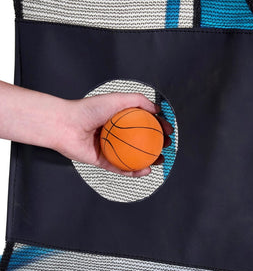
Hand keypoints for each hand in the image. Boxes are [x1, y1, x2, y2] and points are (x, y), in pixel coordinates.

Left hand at [55, 93, 173, 176]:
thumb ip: (139, 101)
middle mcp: (116, 134)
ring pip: (133, 158)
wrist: (65, 125)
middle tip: (166, 146)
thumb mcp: (117, 99)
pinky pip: (120, 168)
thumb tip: (157, 109)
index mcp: (120, 120)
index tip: (169, 130)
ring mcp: (110, 148)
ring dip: (149, 161)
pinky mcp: (102, 162)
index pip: (145, 124)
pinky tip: (145, 170)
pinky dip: (133, 171)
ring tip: (159, 161)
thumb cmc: (88, 109)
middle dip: (157, 146)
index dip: (159, 128)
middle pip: (141, 142)